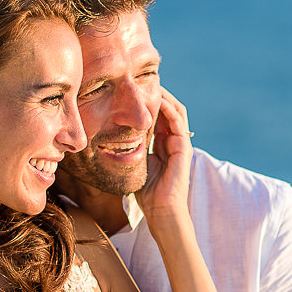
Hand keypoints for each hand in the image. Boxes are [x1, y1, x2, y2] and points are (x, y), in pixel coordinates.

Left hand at [137, 89, 192, 221]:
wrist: (161, 212)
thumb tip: (108, 139)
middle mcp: (174, 141)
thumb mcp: (135, 164)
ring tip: (150, 83)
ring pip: (175, 110)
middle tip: (141, 80)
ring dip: (164, 95)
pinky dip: (168, 108)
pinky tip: (156, 98)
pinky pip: (177, 121)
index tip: (133, 89)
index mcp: (163, 144)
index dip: (148, 102)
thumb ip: (129, 150)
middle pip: (168, 109)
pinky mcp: (183, 148)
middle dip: (157, 94)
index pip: (159, 116)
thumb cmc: (147, 194)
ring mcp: (181, 144)